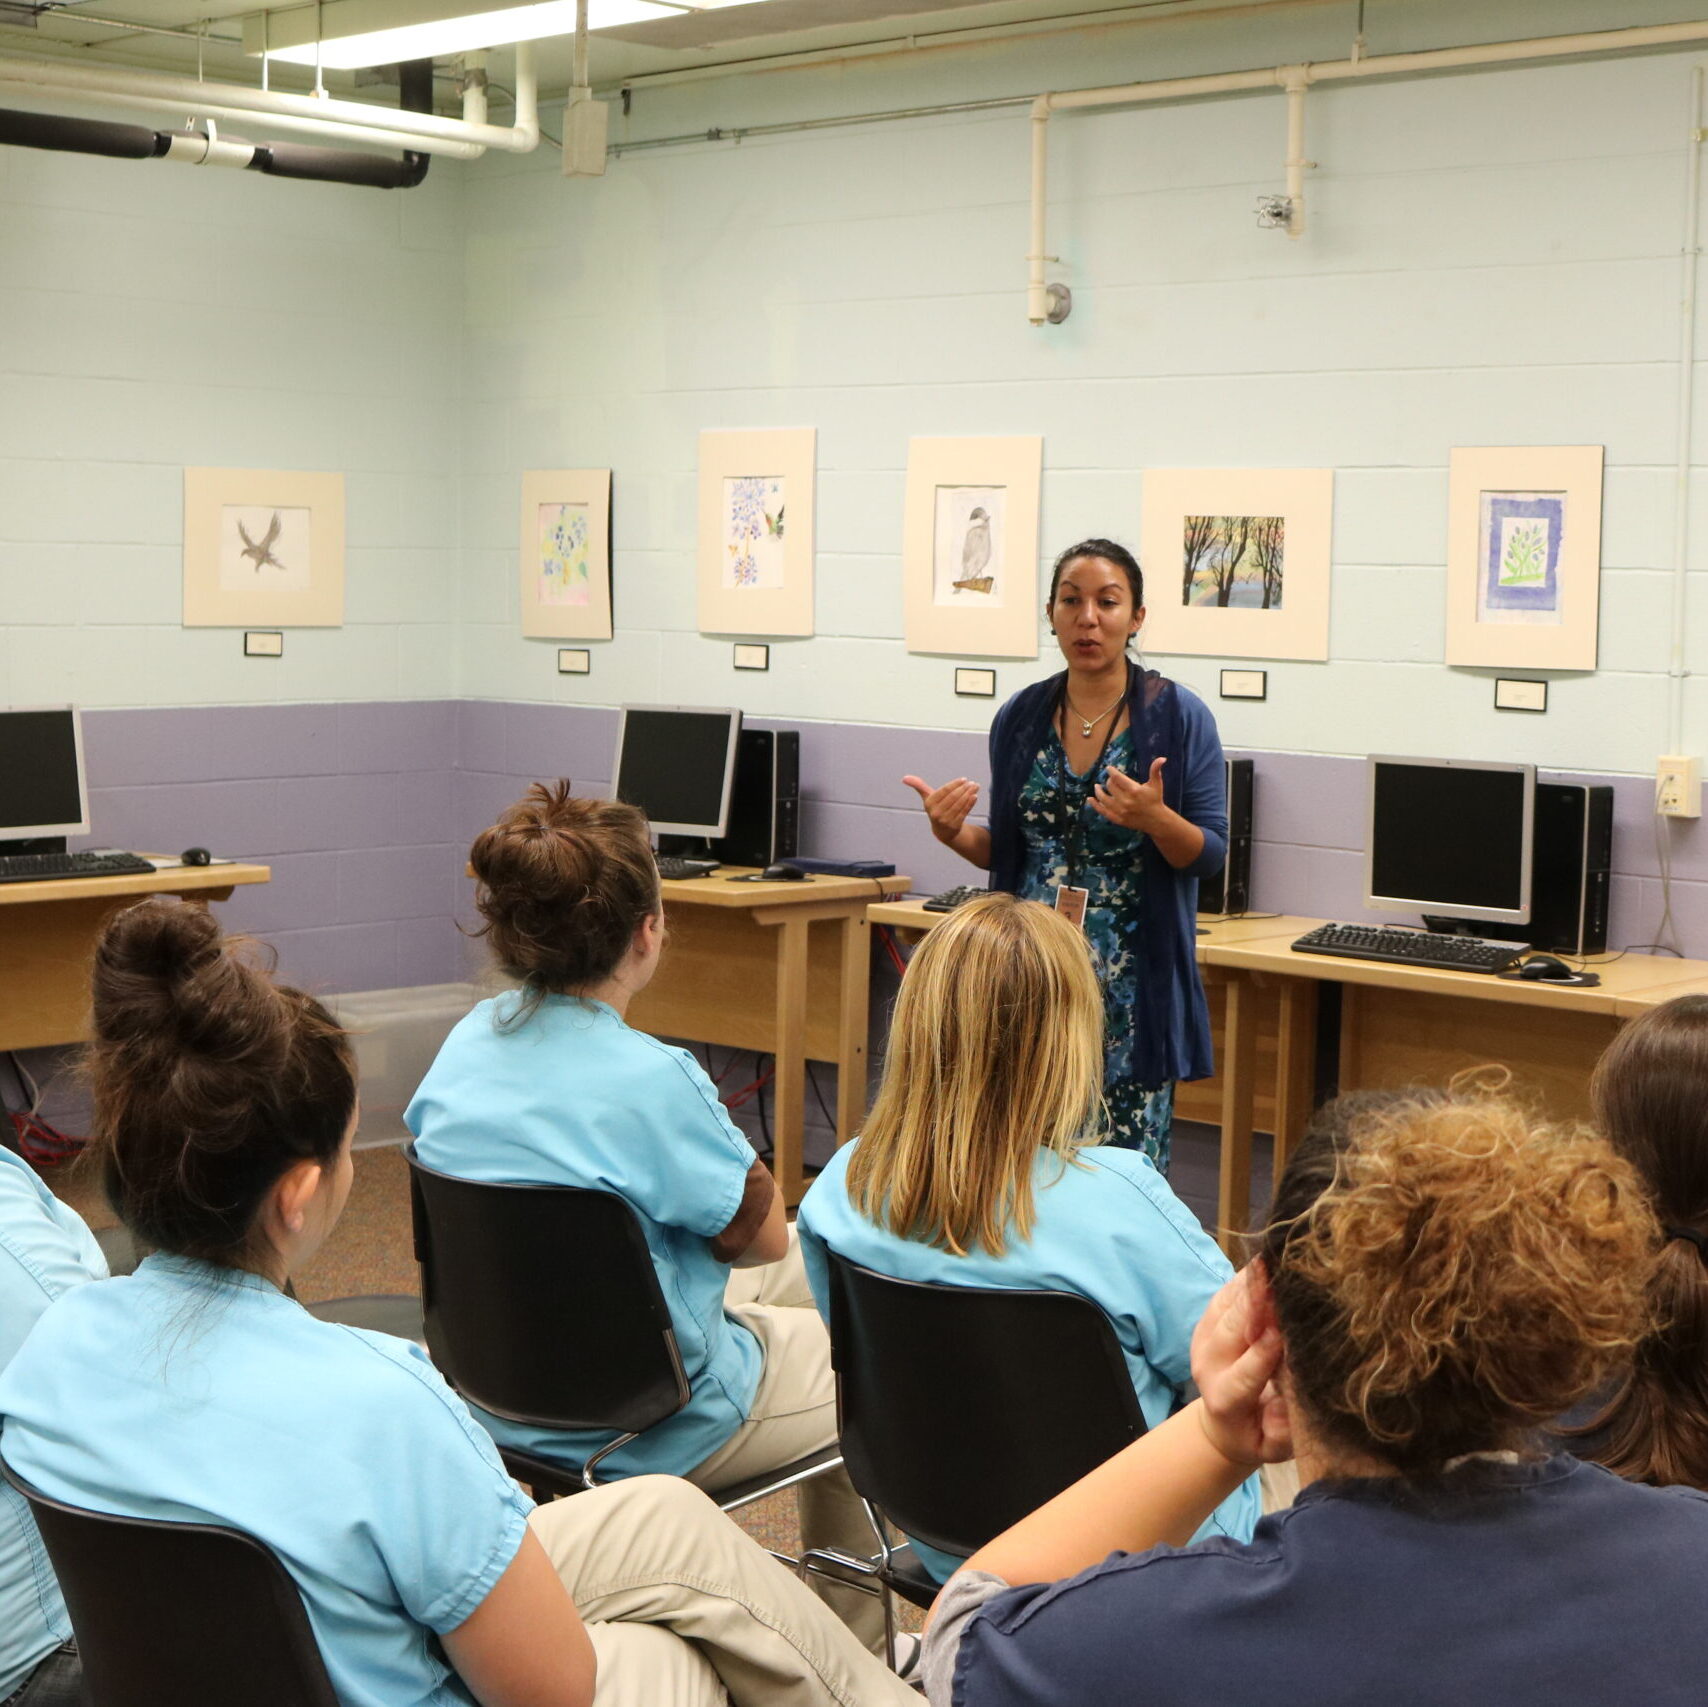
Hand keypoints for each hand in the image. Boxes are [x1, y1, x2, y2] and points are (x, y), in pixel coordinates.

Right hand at [902, 774, 979, 846]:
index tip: (964, 779)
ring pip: (959, 804)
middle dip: (964, 789)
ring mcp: (945, 820)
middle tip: (972, 783)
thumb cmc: (936, 809)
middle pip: (953, 797)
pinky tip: (975, 796)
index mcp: (929, 804)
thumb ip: (919, 786)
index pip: (944, 791)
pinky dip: (970, 803)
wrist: (942, 831)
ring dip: (969, 794)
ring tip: (976, 787)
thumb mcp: (928, 798)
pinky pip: (964, 812)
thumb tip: (904, 778)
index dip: (954, 784)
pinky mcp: (954, 826)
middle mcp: (936, 813)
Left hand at [1090, 757, 1165, 832]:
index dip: (1111, 771)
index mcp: (1134, 790)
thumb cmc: (1155, 799)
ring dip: (1098, 791)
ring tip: (1097, 786)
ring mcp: (1120, 811)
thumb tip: (1162, 758)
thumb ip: (1155, 770)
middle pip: (1110, 786)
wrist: (1156, 820)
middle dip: (1109, 781)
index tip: (1108, 768)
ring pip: (1103, 798)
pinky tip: (1090, 799)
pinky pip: (1102, 811)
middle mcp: (1126, 800)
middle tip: (1111, 779)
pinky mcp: (1117, 819)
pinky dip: (1094, 805)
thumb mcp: (1156, 784)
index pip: (1117, 778)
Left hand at [1190, 1271, 1292, 1470]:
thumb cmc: (1257, 1434)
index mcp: (1225, 1398)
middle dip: (1256, 1305)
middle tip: (1281, 1280)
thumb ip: (1281, 1430)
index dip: (1263, 1351)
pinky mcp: (1207, 1318)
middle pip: (1231, 1328)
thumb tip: (1285, 1407)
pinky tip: (1268, 1262)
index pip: (1246, 1372)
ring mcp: (1204, 1337)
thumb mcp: (1273, 1446)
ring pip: (1227, 1305)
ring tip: (1276, 1262)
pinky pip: (1226, 1292)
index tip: (1282, 1331)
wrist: (1223, 1422)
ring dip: (1252, 1284)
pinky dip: (1247, 1278)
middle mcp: (1208, 1363)